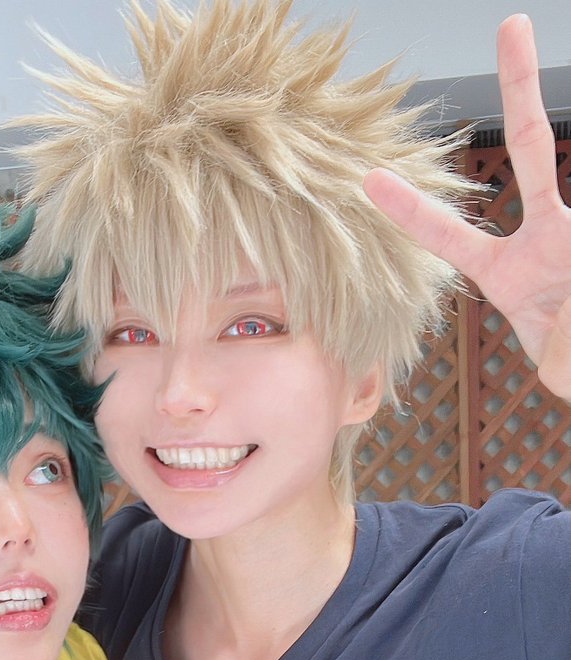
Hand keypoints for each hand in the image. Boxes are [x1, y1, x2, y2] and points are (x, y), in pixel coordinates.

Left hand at [364, 15, 570, 400]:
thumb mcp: (559, 367)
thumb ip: (561, 350)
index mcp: (509, 272)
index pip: (449, 236)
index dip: (411, 210)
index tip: (368, 178)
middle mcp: (549, 235)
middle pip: (533, 147)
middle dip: (521, 87)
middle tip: (511, 23)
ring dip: (570, 305)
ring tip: (567, 311)